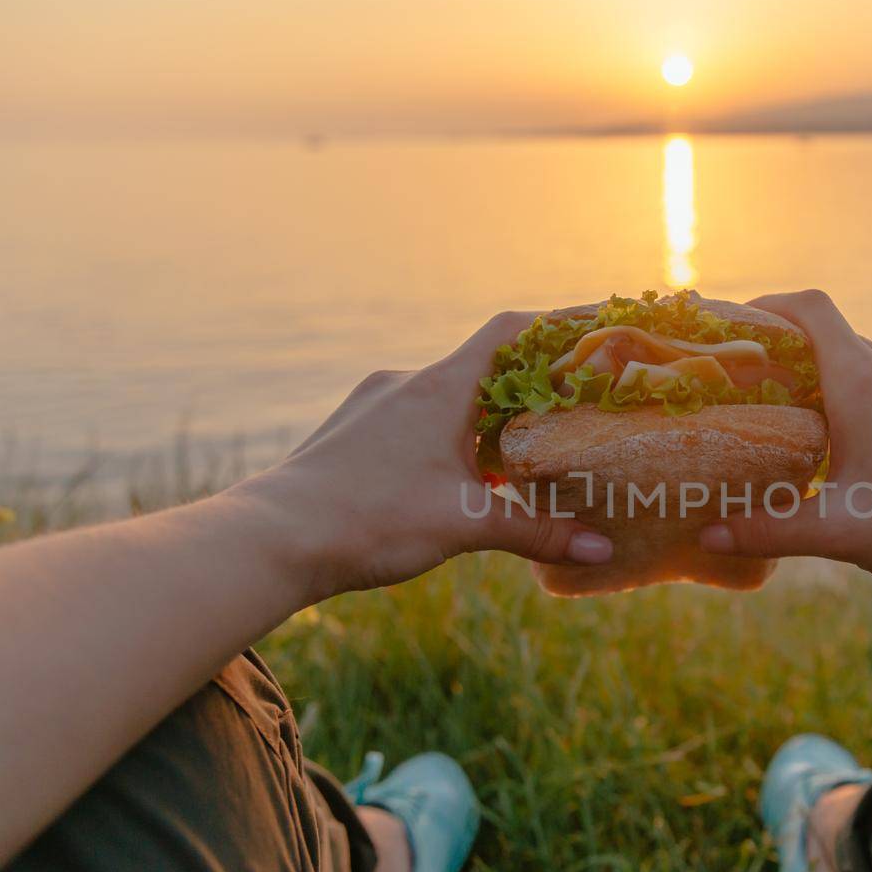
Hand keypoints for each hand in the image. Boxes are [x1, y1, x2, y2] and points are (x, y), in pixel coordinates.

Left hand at [230, 311, 612, 601]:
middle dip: (530, 382)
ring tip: (521, 449)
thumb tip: (601, 549)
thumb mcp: (465, 526)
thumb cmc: (370, 520)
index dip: (558, 324)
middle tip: (572, 401)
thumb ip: (536, 532)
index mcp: (441, 388)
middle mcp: (406, 383)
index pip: (511, 332)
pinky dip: (448, 438)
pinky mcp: (351, 433)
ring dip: (486, 416)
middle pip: (483, 365)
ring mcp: (374, 406)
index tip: (597, 323)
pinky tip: (457, 477)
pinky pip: (414, 422)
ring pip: (446, 397)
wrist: (271, 539)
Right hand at [699, 290, 871, 596]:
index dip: (760, 309)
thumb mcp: (843, 532)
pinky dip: (848, 400)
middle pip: (824, 336)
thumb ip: (770, 530)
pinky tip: (836, 449)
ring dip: (813, 381)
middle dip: (775, 355)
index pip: (806, 309)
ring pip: (855, 363)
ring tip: (777, 423)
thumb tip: (706, 535)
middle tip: (733, 390)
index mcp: (865, 380)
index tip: (723, 331)